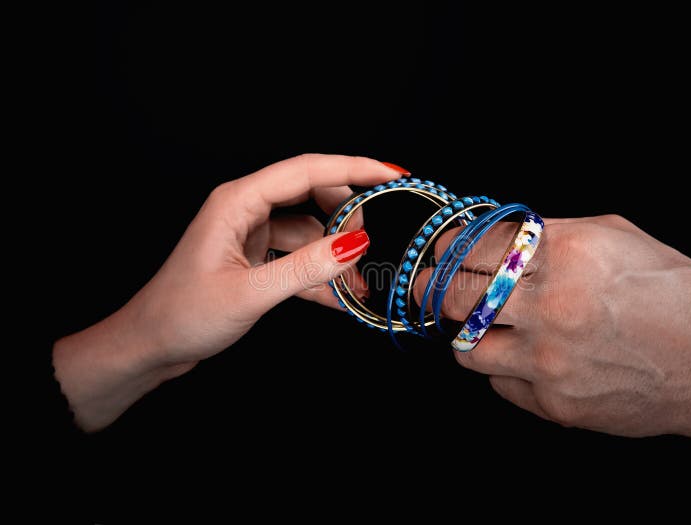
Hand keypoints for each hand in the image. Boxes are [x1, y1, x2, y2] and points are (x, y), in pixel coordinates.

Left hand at [54, 154, 402, 430]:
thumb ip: (305, 268)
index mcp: (237, 201)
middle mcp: (245, 209)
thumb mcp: (250, 293)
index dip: (354, 169)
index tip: (393, 175)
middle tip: (369, 248)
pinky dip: (319, 275)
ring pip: (309, 230)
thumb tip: (356, 243)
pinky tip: (339, 299)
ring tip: (356, 288)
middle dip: (346, 218)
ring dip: (335, 256)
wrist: (148, 346)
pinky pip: (298, 257)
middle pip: (312, 194)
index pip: (307, 170)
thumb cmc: (183, 316)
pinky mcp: (254, 258)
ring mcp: (250, 234)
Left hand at [415, 215, 690, 452]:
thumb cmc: (672, 294)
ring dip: (466, 335)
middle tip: (425, 288)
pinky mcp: (553, 403)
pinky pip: (501, 384)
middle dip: (430, 289)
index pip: (476, 245)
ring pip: (466, 349)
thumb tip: (502, 236)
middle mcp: (548, 305)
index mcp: (563, 253)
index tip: (442, 250)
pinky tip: (524, 358)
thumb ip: (554, 232)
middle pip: (454, 296)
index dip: (450, 247)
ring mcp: (547, 359)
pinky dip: (504, 369)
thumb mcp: (617, 236)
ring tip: (479, 327)